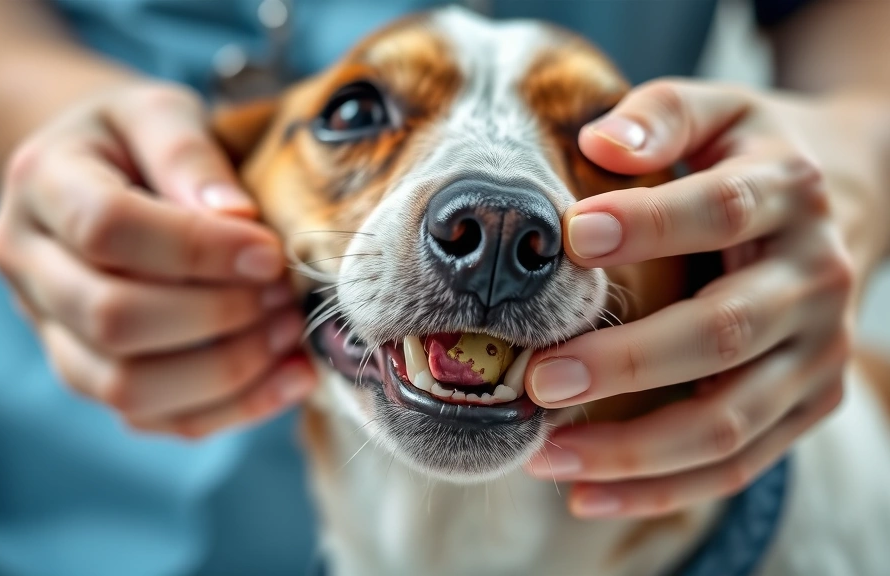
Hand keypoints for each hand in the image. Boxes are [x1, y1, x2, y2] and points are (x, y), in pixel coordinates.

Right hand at [0, 82, 316, 437]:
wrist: (93, 171)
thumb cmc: (135, 138)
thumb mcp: (159, 111)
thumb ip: (189, 155)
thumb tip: (239, 220)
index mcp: (41, 184)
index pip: (108, 229)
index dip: (198, 250)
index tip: (271, 252)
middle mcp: (27, 265)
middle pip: (112, 319)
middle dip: (217, 315)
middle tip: (285, 295)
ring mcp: (50, 331)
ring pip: (126, 387)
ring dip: (226, 372)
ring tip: (290, 334)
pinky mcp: (87, 374)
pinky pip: (152, 418)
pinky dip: (229, 409)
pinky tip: (291, 378)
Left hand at [524, 79, 889, 517]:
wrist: (845, 199)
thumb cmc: (749, 155)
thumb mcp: (719, 110)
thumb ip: (662, 115)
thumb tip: (598, 141)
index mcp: (791, 193)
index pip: (722, 209)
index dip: (649, 225)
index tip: (570, 239)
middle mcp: (815, 277)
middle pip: (722, 331)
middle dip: (626, 363)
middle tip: (539, 379)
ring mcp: (819, 351)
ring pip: (729, 420)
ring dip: (633, 450)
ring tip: (545, 455)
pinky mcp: (811, 402)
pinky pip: (739, 464)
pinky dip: (662, 488)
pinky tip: (588, 495)